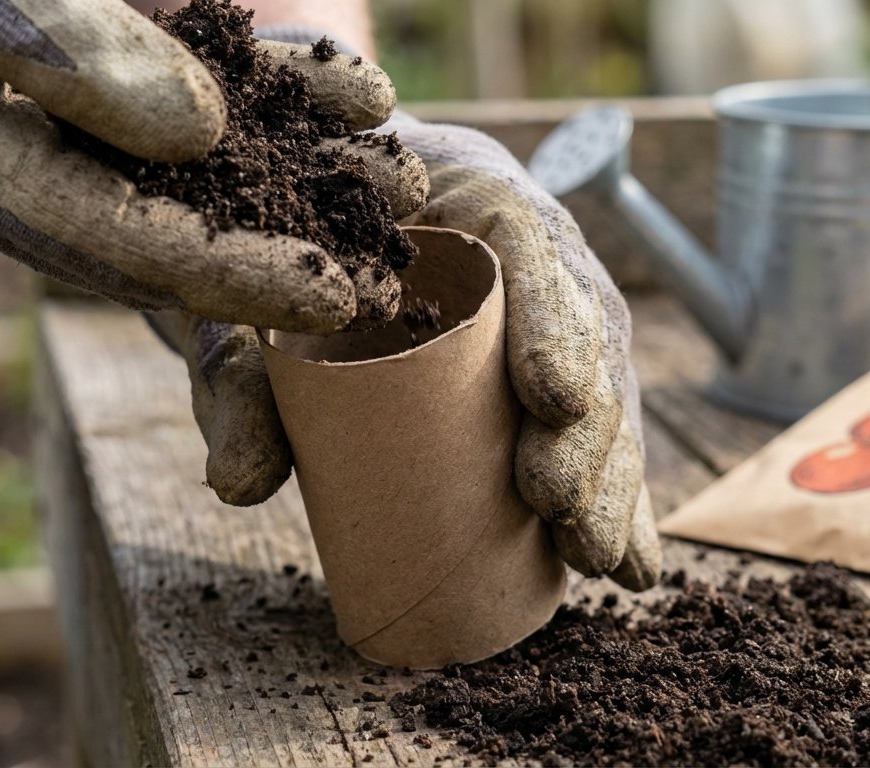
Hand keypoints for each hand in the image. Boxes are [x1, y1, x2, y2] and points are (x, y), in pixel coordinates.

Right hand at [0, 0, 422, 332]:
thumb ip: (56, 49)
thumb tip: (198, 130)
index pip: (118, 244)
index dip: (231, 274)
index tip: (332, 296)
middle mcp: (26, 176)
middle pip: (175, 235)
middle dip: (286, 254)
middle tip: (390, 275)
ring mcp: (65, 136)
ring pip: (201, 174)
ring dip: (304, 180)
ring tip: (401, 182)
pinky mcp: (99, 93)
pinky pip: (198, 104)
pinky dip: (277, 97)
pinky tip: (355, 93)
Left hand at [156, 114, 660, 591]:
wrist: (336, 219)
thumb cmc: (298, 250)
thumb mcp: (254, 300)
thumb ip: (235, 377)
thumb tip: (240, 485)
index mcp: (468, 195)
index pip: (532, 241)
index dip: (553, 322)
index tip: (552, 401)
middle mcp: (536, 249)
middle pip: (586, 328)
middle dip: (586, 425)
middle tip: (553, 502)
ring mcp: (560, 310)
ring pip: (609, 384)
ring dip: (613, 474)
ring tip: (595, 556)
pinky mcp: (562, 369)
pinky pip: (606, 428)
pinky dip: (622, 496)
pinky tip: (634, 564)